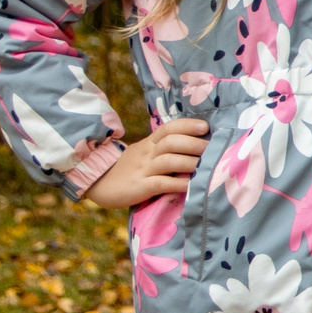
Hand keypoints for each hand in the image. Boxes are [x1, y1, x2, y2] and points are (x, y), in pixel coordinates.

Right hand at [83, 119, 207, 209]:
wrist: (97, 183)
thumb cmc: (128, 169)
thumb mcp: (143, 153)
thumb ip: (163, 148)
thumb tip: (194, 144)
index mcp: (149, 143)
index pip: (169, 128)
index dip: (187, 125)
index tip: (205, 127)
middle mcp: (147, 153)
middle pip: (172, 142)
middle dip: (195, 143)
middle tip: (214, 149)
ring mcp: (143, 170)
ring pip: (169, 160)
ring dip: (191, 162)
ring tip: (208, 166)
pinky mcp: (140, 187)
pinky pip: (161, 183)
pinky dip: (178, 184)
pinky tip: (191, 186)